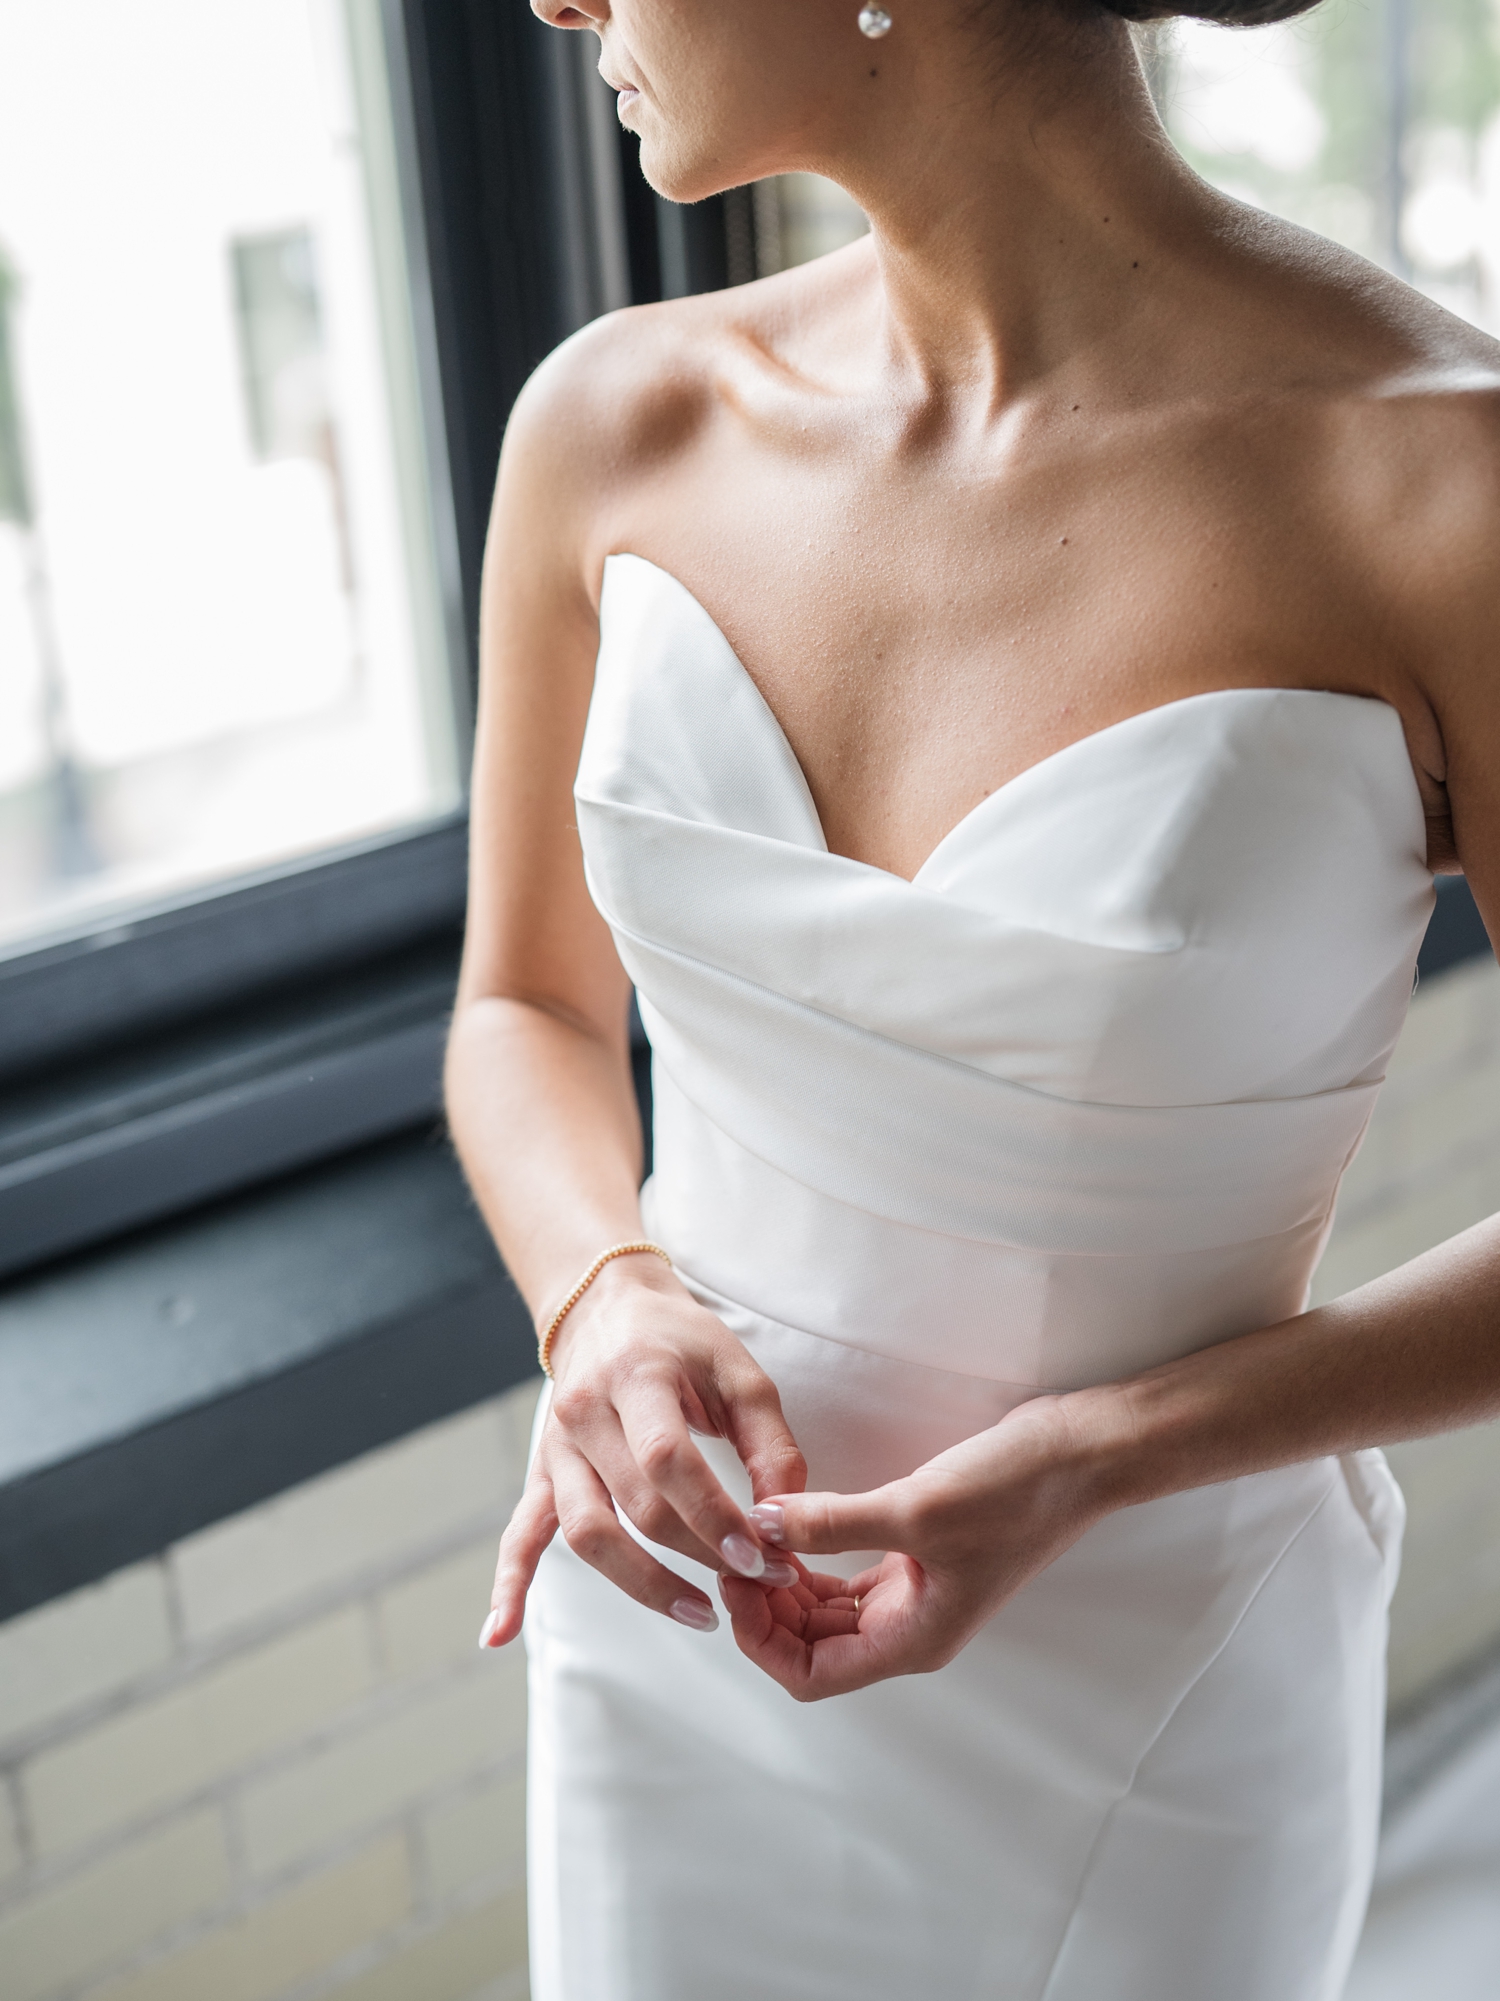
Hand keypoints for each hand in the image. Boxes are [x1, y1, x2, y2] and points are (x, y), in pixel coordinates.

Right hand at [481, 1254, 806, 1646]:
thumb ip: (769, 1442)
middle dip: (701, 1553)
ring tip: (700, 1614)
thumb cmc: (680, 1339)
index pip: (667, 1460)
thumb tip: (785, 1518)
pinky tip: (500, 1633)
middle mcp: (585, 1413)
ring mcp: (558, 1447)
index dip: (713, 1515)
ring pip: (586, 1531)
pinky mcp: (543, 1472)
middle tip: (755, 1583)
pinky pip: (520, 1533)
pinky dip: (509, 1584)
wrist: (605, 1307)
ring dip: (642, 1584)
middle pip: (635, 1505)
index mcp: (636, 1378)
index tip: (759, 1557)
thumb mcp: (738, 1369)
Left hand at [718, 1393, 1113, 1699]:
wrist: (1079, 1456)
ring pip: (826, 1614)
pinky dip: (812, 1562)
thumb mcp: (917, 1508)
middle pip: (812, 1648)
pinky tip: (791, 1527)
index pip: (811, 1674)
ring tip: (752, 1538)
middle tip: (731, 1552)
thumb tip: (760, 1526)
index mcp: (913, 1640)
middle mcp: (911, 1629)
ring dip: (785, 1586)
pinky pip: (846, 1581)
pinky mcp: (918, 1557)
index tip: (734, 1583)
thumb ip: (833, 1522)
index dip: (762, 1641)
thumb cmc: (1014, 1492)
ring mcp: (916, 1595)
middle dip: (765, 1610)